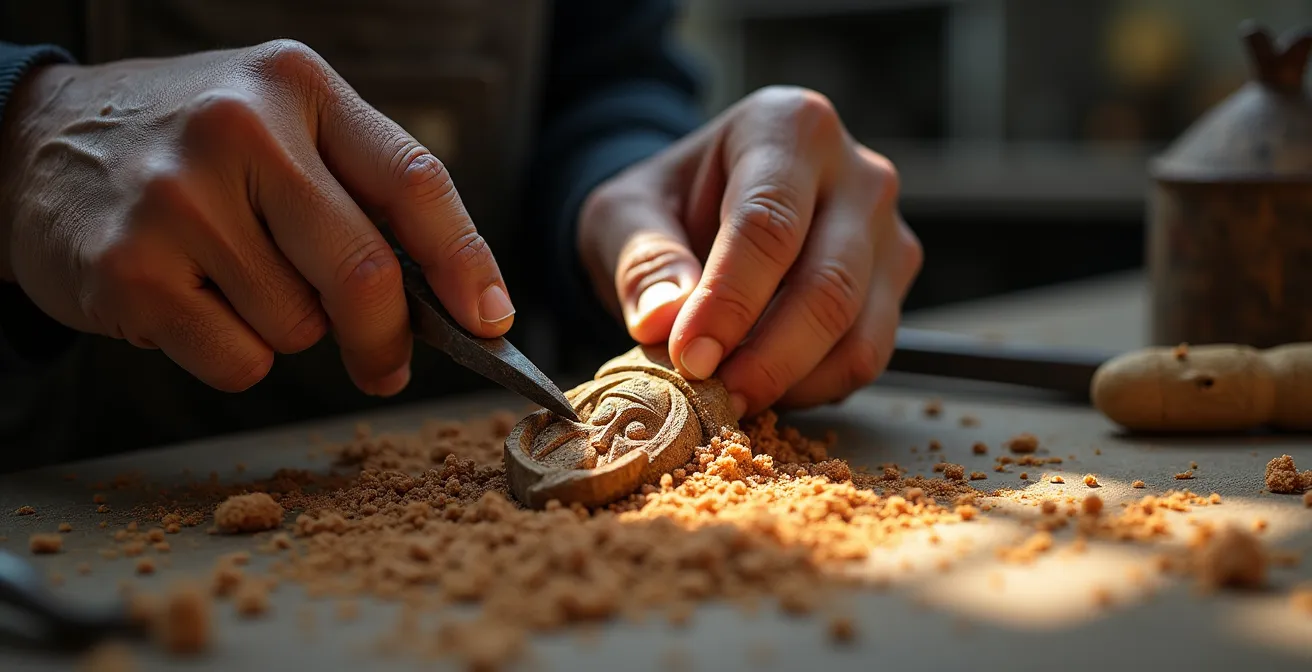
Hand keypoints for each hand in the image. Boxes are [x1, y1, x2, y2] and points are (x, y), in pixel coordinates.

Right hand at [0, 40, 514, 394]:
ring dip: (289, 330)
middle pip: (365, 271)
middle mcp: (242, 128)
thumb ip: (360, 189)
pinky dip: (236, 355)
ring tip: (234, 279)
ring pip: (299, 325)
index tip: (492, 321)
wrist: (34, 144)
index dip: (466, 262)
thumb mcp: (278, 123)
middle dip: (388, 340)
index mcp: (298, 87)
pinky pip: (240, 360)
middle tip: (385, 368)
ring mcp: (180, 198)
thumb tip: (455, 300)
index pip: (413, 181)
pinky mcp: (131, 268)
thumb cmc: (190, 146)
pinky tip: (194, 303)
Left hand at [577, 86, 921, 417]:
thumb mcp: (624, 216)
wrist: (704, 212)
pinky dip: (813, 388)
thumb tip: (663, 320)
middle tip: (712, 395)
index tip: (690, 356)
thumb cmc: (667, 205)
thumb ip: (641, 261)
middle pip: (827, 282)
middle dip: (766, 356)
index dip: (728, 300)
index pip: (767, 223)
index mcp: (788, 127)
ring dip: (790, 380)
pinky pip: (866, 355)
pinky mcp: (894, 284)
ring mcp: (887, 231)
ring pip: (857, 330)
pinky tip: (763, 386)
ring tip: (729, 396)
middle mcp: (857, 173)